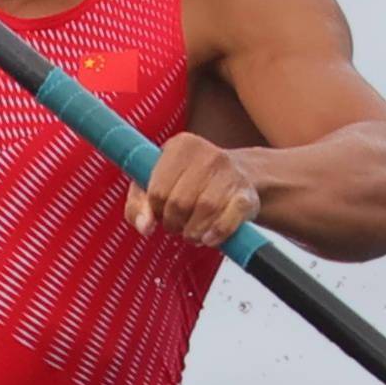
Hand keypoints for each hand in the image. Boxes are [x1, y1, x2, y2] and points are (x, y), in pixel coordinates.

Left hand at [126, 133, 259, 247]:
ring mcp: (231, 173)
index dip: (155, 210)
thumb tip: (145, 226)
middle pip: (178, 203)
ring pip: (203, 212)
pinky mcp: (246, 196)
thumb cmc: (188, 182)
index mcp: (181, 146)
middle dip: (173, 223)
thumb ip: (139, 204)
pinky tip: (208, 238)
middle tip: (177, 224)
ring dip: (193, 233)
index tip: (161, 210)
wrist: (237, 177)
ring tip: (192, 232)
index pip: (156, 190)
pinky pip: (227, 222)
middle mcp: (208, 154)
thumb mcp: (155, 183)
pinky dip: (214, 235)